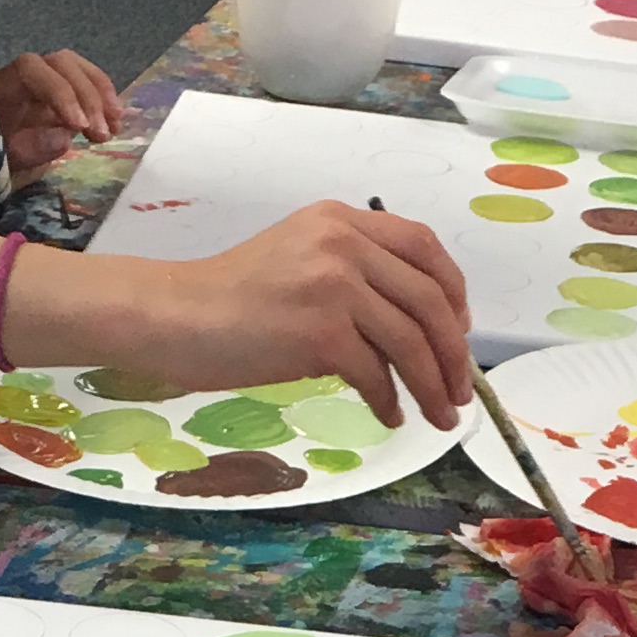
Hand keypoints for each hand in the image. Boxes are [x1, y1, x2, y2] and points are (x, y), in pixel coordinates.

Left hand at [0, 49, 123, 180]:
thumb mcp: (3, 161)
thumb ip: (29, 148)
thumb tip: (64, 137)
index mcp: (4, 85)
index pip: (32, 70)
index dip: (60, 92)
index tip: (79, 127)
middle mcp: (28, 74)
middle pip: (63, 63)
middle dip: (87, 96)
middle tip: (102, 134)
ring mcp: (50, 79)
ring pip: (79, 69)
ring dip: (102, 95)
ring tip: (115, 127)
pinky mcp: (67, 92)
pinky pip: (89, 84)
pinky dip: (105, 100)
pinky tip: (115, 123)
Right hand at [161, 201, 474, 432]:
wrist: (175, 316)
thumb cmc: (230, 297)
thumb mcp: (298, 256)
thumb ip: (351, 270)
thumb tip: (412, 324)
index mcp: (341, 220)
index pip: (424, 246)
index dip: (454, 290)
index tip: (460, 328)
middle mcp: (343, 243)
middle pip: (429, 299)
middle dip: (454, 352)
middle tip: (461, 389)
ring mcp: (333, 286)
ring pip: (411, 341)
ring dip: (434, 385)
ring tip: (440, 415)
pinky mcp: (320, 332)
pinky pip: (376, 374)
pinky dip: (391, 401)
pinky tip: (389, 416)